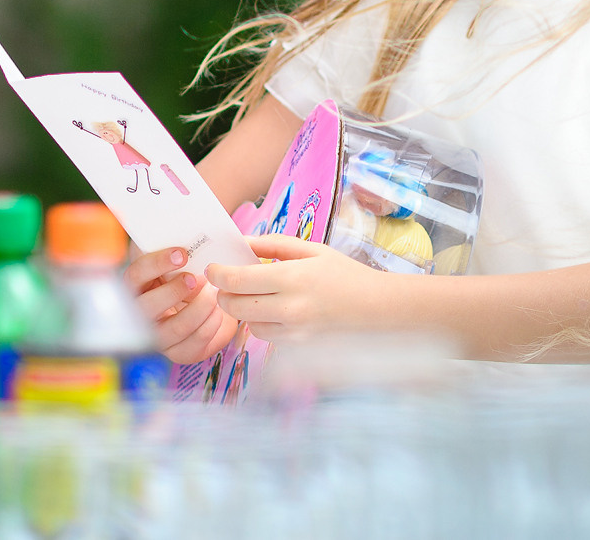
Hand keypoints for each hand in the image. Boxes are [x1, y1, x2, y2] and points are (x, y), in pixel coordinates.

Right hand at [126, 245, 236, 362]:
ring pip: (174, 329)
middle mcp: (142, 313)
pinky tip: (220, 312)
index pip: (136, 274)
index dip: (156, 263)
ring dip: (199, 309)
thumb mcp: (177, 257)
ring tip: (215, 294)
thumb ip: (171, 244)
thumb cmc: (189, 271)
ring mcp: (159, 335)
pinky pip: (192, 345)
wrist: (209, 298)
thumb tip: (168, 222)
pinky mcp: (177, 352)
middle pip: (148, 307)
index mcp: (137, 284)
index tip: (182, 253)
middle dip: (175, 292)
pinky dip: (210, 327)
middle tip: (198, 279)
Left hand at [207, 235, 398, 341]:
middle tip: (226, 282)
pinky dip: (261, 322)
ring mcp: (293, 332)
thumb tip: (242, 242)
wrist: (377, 310)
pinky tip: (274, 310)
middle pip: (234, 306)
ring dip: (242, 309)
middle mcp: (289, 309)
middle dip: (224, 293)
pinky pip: (265, 336)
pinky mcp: (297, 347)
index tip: (213, 268)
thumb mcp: (312, 250)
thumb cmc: (345, 274)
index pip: (237, 280)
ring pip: (247, 324)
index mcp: (292, 278)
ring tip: (255, 294)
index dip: (217, 274)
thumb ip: (274, 245)